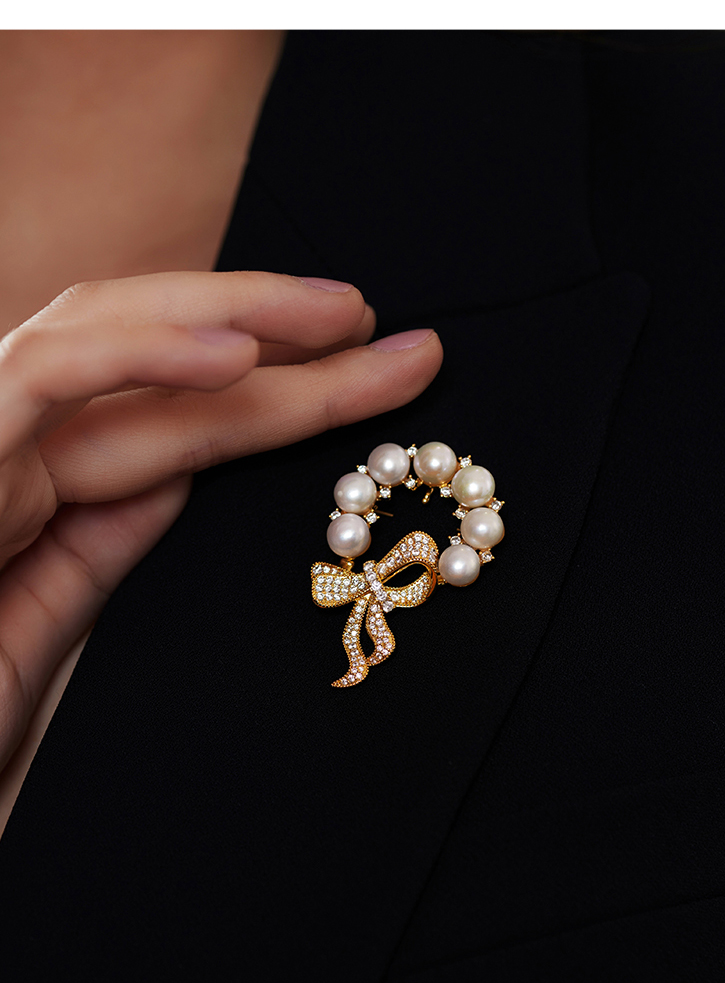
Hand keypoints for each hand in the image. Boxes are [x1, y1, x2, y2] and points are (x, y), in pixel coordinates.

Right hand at [0, 270, 441, 780]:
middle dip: (270, 332)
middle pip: (146, 356)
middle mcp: (1, 449)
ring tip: (342, 319)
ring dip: (230, 317)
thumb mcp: (50, 622)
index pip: (167, 412)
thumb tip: (184, 468)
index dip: (273, 390)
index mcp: (33, 488)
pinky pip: (40, 379)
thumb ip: (107, 538)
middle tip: (386, 328)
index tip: (371, 376)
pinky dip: (138, 355)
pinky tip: (233, 356)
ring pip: (99, 338)